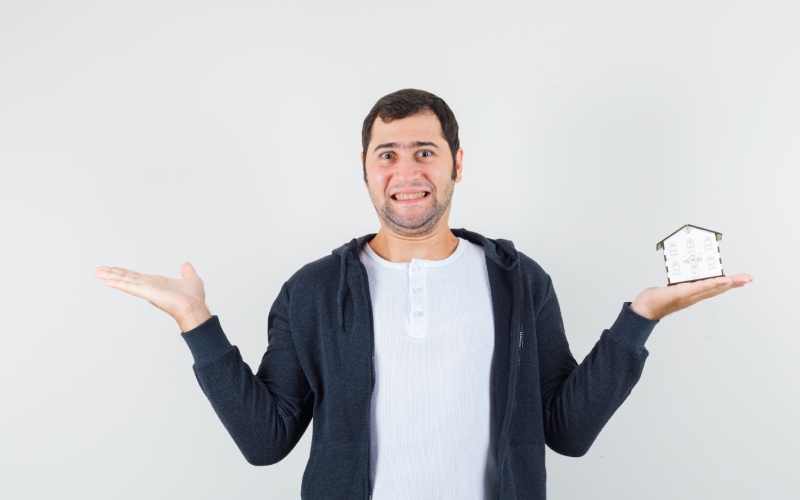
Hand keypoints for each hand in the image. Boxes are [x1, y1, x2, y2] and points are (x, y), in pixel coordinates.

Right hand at [94, 262, 211, 331]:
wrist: (195, 307)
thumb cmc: (194, 299)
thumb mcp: (191, 280)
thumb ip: (187, 272)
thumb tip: (186, 265)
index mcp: (157, 283)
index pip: (137, 276)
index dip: (124, 273)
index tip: (113, 269)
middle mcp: (149, 286)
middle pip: (127, 278)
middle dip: (113, 274)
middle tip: (98, 270)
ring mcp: (147, 290)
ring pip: (125, 281)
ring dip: (111, 277)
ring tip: (97, 273)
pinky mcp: (147, 292)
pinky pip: (130, 286)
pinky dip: (119, 283)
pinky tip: (107, 281)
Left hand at [629, 274, 753, 319]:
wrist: (644, 309)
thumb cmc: (655, 300)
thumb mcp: (670, 289)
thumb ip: (677, 284)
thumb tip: (680, 278)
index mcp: (692, 294)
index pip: (714, 288)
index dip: (727, 285)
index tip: (741, 281)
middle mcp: (694, 296)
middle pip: (718, 289)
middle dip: (735, 284)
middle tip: (750, 278)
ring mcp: (690, 295)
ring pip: (714, 287)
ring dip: (729, 283)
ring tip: (743, 279)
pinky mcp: (684, 292)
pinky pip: (702, 287)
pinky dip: (714, 283)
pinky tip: (724, 280)